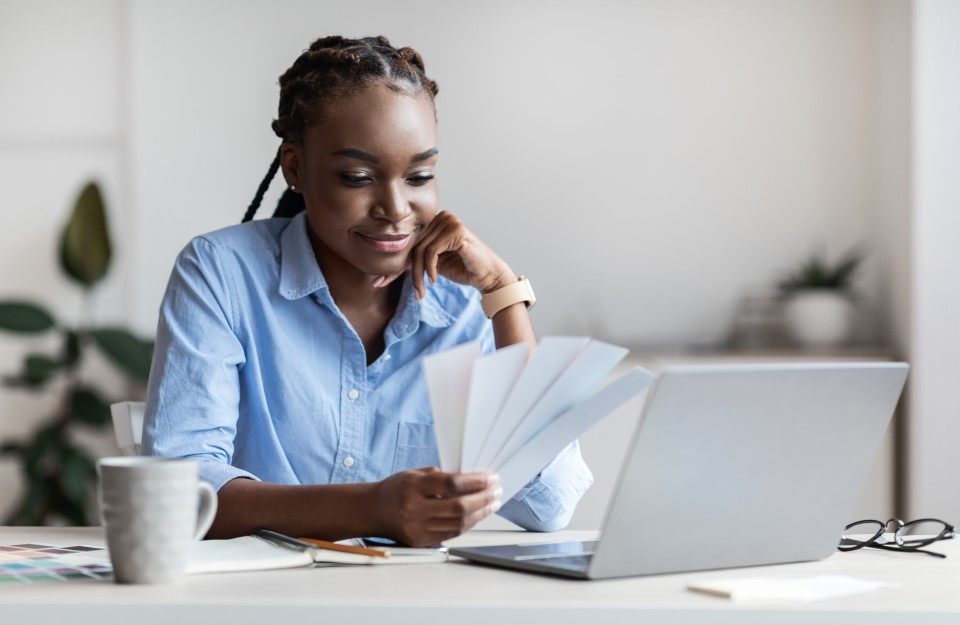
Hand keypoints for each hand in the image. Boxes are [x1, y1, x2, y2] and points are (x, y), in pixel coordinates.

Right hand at [371, 467, 501, 546]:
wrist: (373, 511)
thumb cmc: (395, 489)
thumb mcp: (414, 474)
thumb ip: (441, 476)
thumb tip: (472, 479)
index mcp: (413, 486)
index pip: (452, 483)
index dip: (476, 481)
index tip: (491, 477)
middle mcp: (415, 509)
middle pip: (459, 506)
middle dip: (483, 498)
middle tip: (496, 491)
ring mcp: (418, 528)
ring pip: (459, 523)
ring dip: (480, 513)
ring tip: (492, 503)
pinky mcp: (421, 541)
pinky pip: (452, 534)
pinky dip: (468, 524)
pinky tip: (478, 515)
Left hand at [373, 212, 515, 298]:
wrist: (488, 276)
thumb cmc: (464, 269)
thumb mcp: (434, 264)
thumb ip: (416, 259)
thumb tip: (385, 269)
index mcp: (435, 222)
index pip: (411, 242)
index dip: (396, 264)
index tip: (379, 282)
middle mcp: (442, 217)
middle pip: (414, 246)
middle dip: (409, 272)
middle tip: (414, 292)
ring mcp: (450, 221)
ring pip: (420, 250)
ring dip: (419, 274)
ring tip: (423, 290)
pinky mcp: (456, 231)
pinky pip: (432, 252)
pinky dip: (430, 269)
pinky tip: (435, 280)